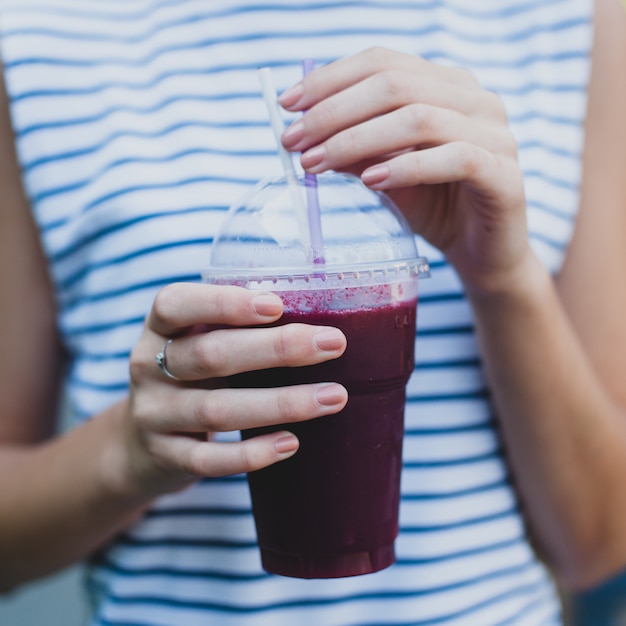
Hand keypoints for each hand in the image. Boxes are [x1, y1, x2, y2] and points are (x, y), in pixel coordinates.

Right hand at [119, 283, 346, 495]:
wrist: (140, 443)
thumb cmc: (190, 377)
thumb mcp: (197, 342)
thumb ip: (234, 327)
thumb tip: (313, 319)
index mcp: (159, 329)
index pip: (175, 304)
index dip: (224, 303)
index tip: (277, 305)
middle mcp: (148, 368)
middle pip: (211, 355)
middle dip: (276, 349)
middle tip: (332, 344)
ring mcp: (154, 415)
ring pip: (217, 410)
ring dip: (282, 403)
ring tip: (333, 397)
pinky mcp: (167, 457)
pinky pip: (210, 460)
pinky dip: (253, 453)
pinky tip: (292, 443)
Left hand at [279, 47, 530, 292]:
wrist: (481, 253)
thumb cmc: (433, 207)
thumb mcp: (384, 175)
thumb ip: (354, 151)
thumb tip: (305, 135)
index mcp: (445, 86)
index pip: (383, 62)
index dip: (331, 78)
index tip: (286, 105)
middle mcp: (474, 100)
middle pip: (395, 85)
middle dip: (334, 112)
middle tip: (293, 141)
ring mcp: (495, 134)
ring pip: (419, 118)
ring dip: (358, 140)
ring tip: (317, 163)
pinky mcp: (504, 175)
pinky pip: (454, 158)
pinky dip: (406, 168)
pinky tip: (371, 181)